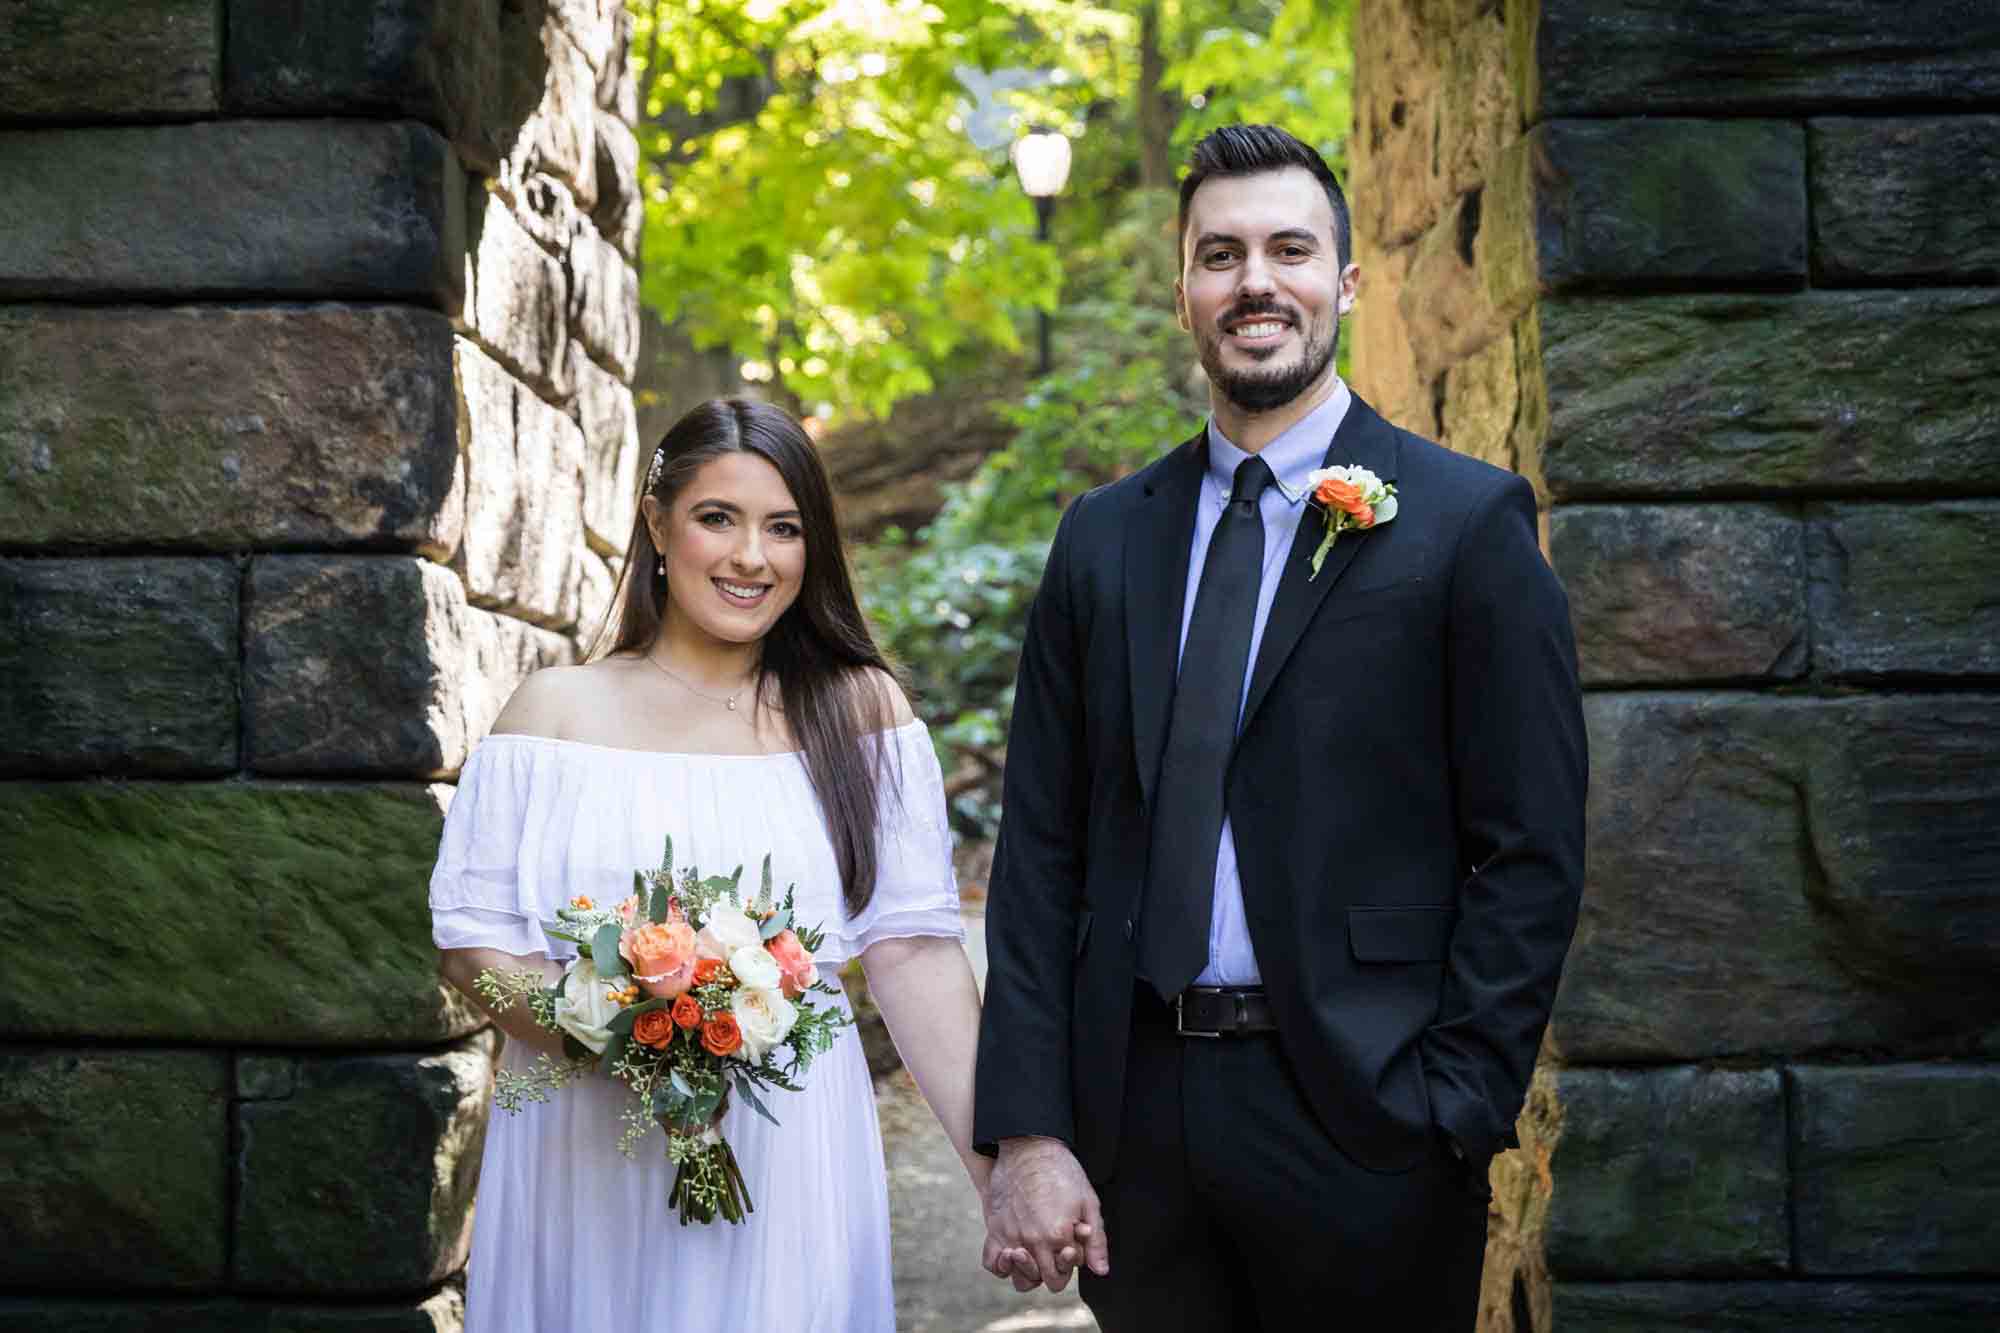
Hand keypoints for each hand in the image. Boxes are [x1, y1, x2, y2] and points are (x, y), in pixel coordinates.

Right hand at [981, 1135, 1109, 1292]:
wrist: (1029, 1147)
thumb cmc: (1062, 1172)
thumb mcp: (1088, 1202)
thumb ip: (1096, 1240)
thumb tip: (1100, 1270)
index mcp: (1058, 1236)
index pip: (1064, 1274)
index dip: (1070, 1263)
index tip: (1070, 1246)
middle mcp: (1032, 1241)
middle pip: (1045, 1280)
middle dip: (1054, 1271)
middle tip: (1055, 1251)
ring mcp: (1011, 1236)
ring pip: (1019, 1278)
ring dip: (1028, 1273)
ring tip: (1036, 1255)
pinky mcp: (994, 1228)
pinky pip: (992, 1263)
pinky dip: (1001, 1265)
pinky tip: (1013, 1255)